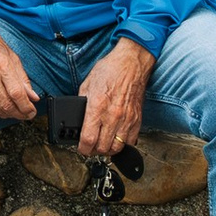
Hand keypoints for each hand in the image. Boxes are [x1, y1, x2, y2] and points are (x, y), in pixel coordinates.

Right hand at [0, 10, 39, 122]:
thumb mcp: (11, 55)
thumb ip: (22, 78)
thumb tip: (33, 96)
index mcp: (1, 64)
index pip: (17, 94)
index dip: (27, 107)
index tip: (32, 111)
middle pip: (7, 105)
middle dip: (20, 114)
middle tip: (27, 114)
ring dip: (9, 115)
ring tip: (17, 112)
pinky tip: (4, 108)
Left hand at [79, 34, 150, 156]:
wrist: (130, 65)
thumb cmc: (109, 71)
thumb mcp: (87, 85)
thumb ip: (82, 104)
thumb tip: (79, 119)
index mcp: (97, 107)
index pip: (89, 139)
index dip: (82, 148)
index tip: (81, 148)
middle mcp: (112, 116)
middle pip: (103, 147)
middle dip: (94, 150)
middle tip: (90, 147)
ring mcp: (126, 120)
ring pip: (117, 148)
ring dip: (108, 150)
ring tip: (103, 145)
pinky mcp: (137, 120)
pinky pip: (130, 141)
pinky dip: (122, 144)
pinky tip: (116, 138)